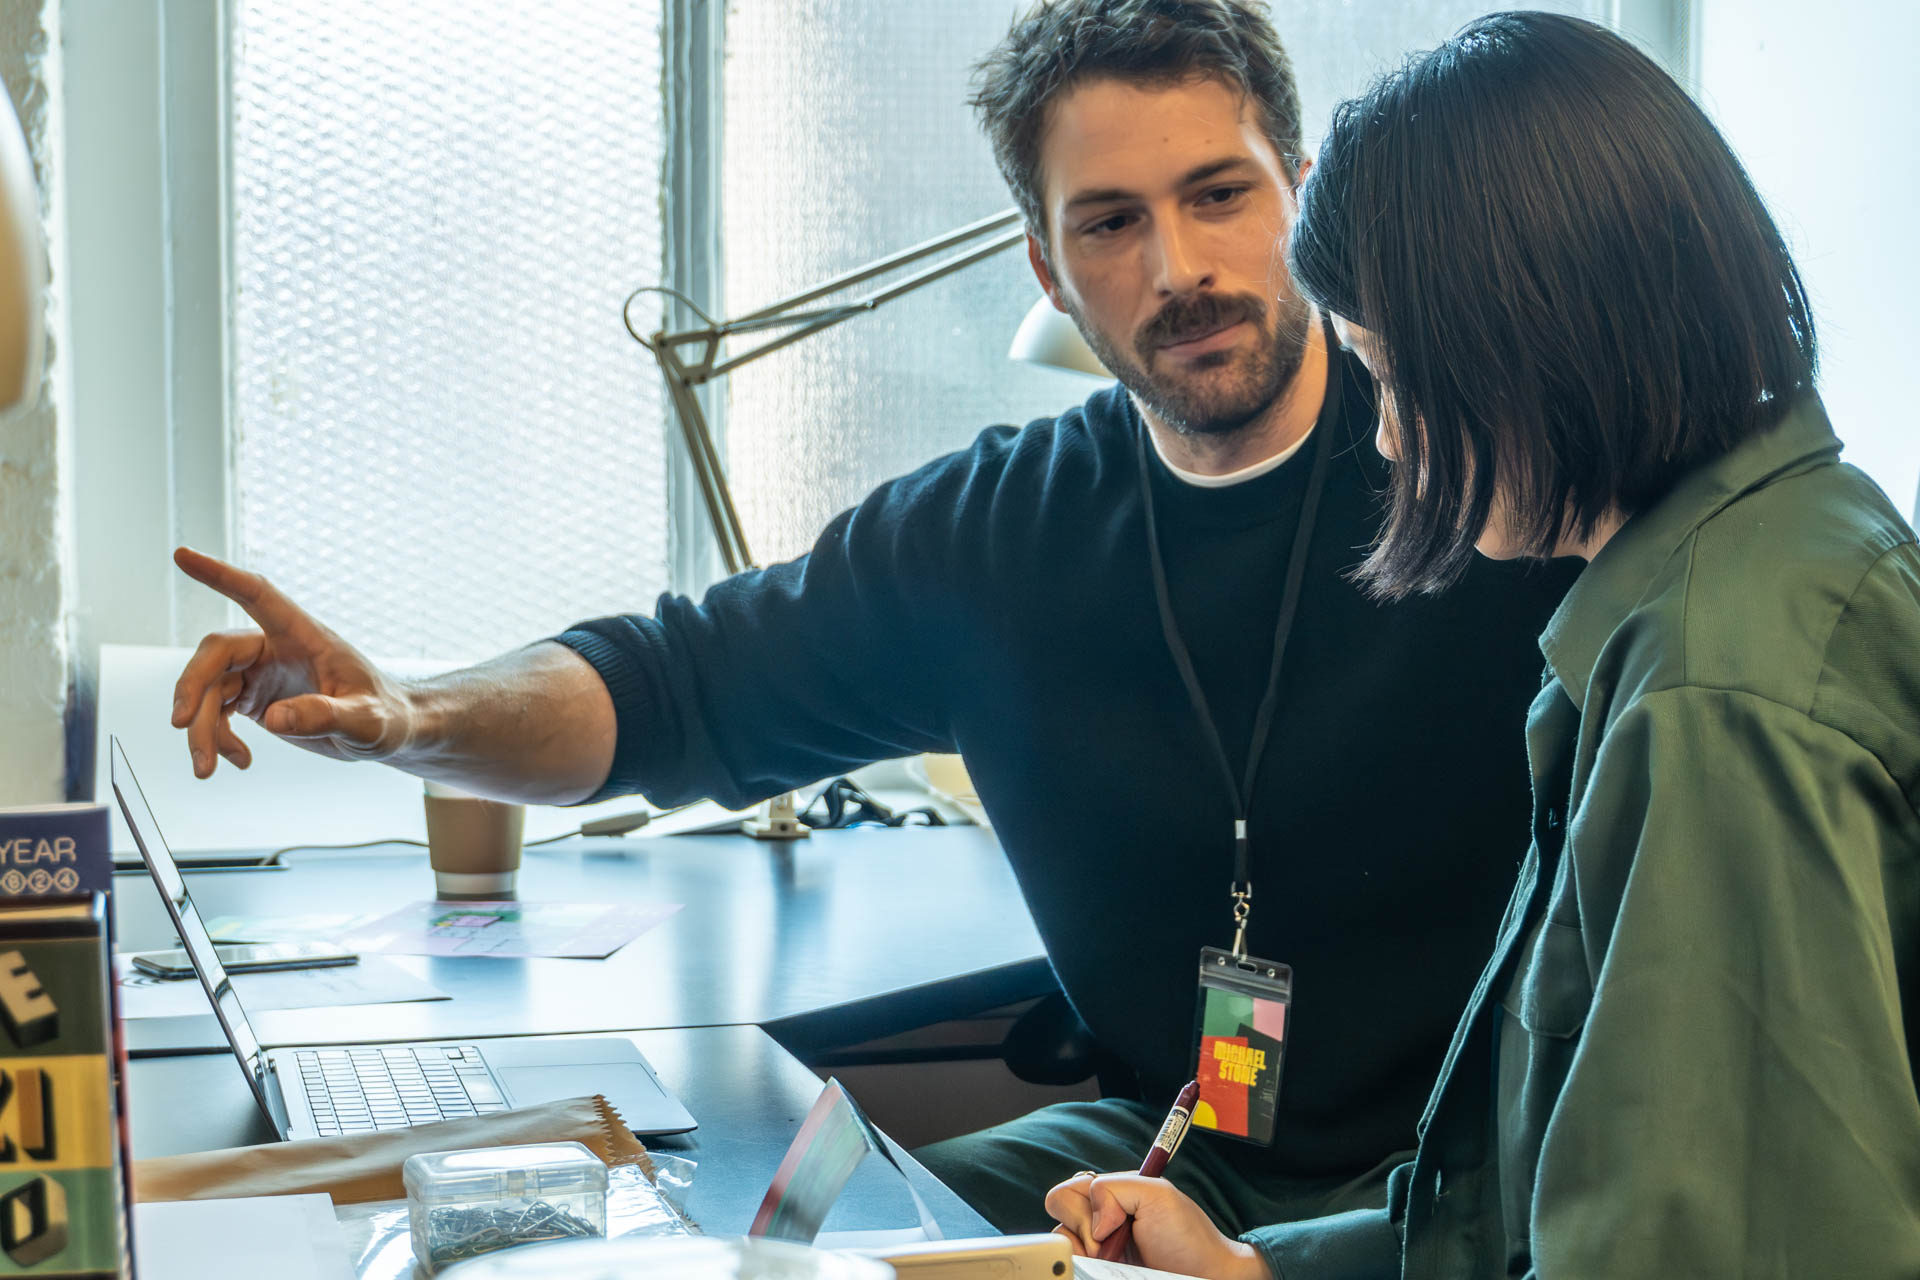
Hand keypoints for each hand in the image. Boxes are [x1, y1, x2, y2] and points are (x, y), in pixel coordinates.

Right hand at [170, 547, 418, 777]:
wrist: (388, 733)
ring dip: (201, 728)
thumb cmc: (385, 716)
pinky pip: (218, 712)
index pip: (258, 594)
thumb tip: (274, 719)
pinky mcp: (256, 699)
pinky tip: (237, 762)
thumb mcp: (365, 719)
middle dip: (192, 687)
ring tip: (207, 769)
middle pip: (216, 653)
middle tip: (183, 725)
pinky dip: (218, 738)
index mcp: (304, 635)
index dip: (220, 575)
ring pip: (209, 689)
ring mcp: (261, 673)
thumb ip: (325, 715)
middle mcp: (276, 648)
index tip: (182, 555)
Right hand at [1045, 1172, 1268, 1279]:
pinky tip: (1104, 1269)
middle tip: (1110, 1241)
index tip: (1112, 1222)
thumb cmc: (1188, 1237)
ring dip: (1083, 1249)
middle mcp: (1099, 1221)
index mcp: (1111, 1196)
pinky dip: (1081, 1267)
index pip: (1070, 1189)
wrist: (1205, 1276)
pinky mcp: (1094, 1271)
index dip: (1083, 1203)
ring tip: (1112, 1260)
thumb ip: (1115, 1187)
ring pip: (1059, 1240)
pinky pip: (1069, 1266)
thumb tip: (1093, 1220)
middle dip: (1080, 1224)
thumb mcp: (1157, 1193)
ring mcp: (1095, 1251)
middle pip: (1057, 1209)